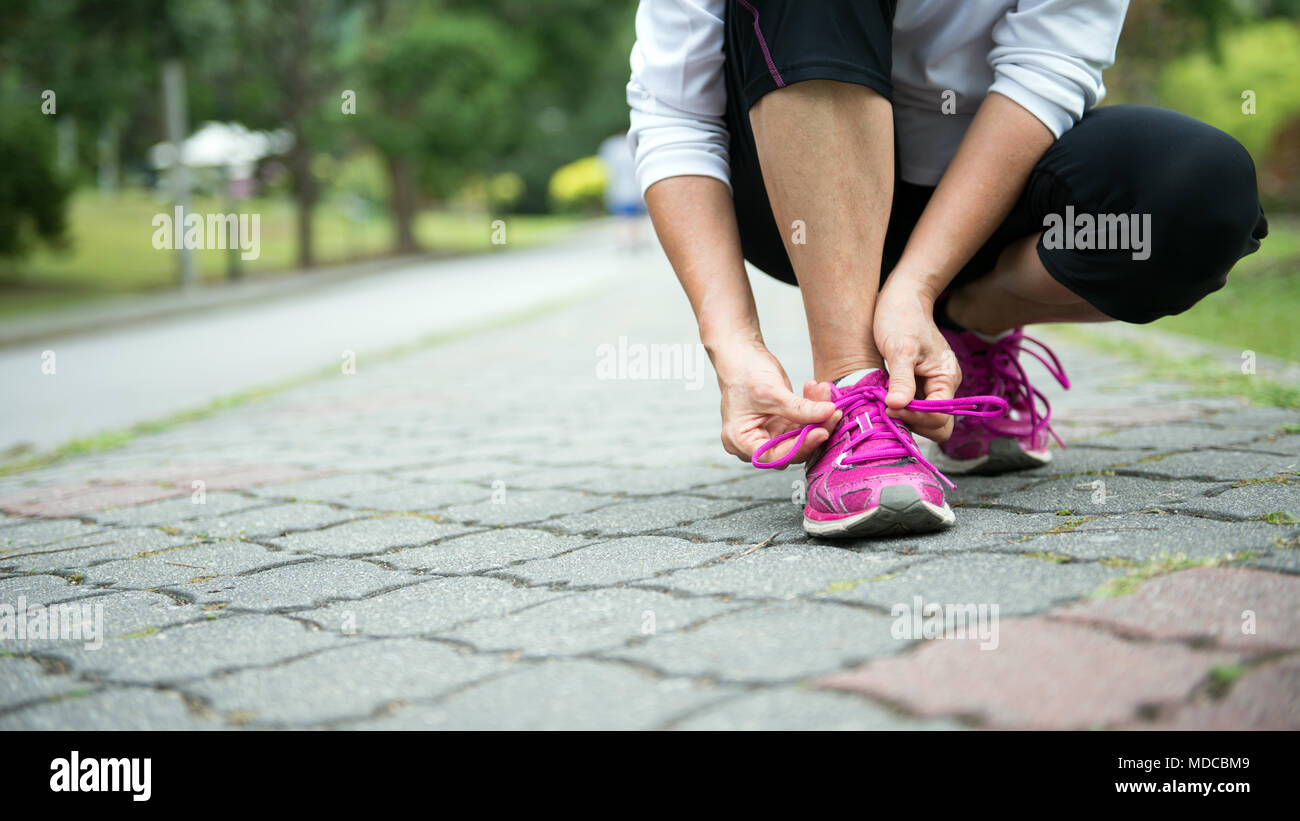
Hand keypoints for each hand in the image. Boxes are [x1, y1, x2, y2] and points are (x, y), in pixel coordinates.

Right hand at [711, 339, 839, 466]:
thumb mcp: (772, 392)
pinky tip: (818, 391)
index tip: (821, 432)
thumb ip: (800, 407)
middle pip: (792, 449)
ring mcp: (770, 434)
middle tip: (832, 413)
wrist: (742, 355)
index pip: (774, 456)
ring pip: (802, 436)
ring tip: (824, 392)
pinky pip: (803, 424)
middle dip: (813, 430)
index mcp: (741, 441)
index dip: (799, 447)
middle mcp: (755, 442)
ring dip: (817, 417)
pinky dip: (813, 409)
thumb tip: (828, 413)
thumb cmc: (744, 372)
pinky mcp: (782, 424)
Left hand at [872, 284, 961, 441]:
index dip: (916, 418)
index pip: (940, 417)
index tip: (890, 408)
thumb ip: (901, 379)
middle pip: (937, 426)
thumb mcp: (900, 348)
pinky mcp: (917, 386)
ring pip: (923, 420)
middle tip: (886, 411)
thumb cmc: (902, 318)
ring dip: (904, 418)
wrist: (901, 300)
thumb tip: (898, 406)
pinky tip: (883, 401)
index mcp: (946, 378)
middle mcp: (943, 386)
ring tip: (882, 404)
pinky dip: (899, 410)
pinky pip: (913, 408)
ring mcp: (930, 387)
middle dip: (913, 424)